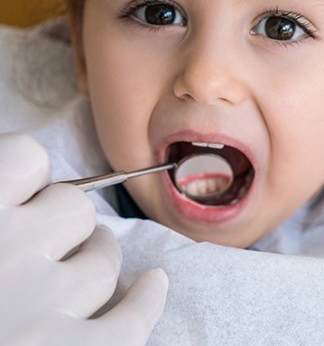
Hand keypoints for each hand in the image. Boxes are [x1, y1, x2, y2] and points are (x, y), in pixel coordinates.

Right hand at [0, 133, 167, 345]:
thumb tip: (15, 194)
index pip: (24, 159)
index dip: (29, 175)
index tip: (24, 192)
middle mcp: (5, 249)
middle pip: (72, 209)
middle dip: (67, 220)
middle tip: (52, 238)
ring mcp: (39, 307)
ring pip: (100, 259)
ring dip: (99, 258)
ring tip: (90, 261)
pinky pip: (128, 322)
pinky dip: (144, 302)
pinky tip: (152, 286)